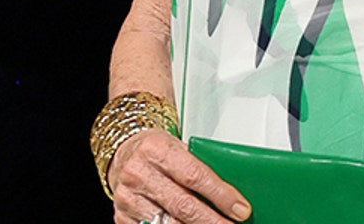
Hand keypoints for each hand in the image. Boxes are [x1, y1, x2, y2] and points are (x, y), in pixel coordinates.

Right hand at [110, 129, 251, 223]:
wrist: (122, 153)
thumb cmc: (156, 151)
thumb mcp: (177, 148)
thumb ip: (199, 167)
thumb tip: (232, 193)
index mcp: (156, 149)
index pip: (194, 176)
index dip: (221, 195)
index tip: (240, 209)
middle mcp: (139, 173)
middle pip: (184, 205)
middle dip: (213, 221)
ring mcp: (129, 198)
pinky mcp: (123, 217)